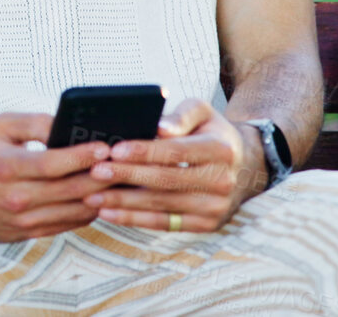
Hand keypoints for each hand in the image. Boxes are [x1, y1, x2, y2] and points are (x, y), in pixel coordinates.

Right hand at [0, 112, 112, 240]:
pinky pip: (64, 226)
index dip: (82, 155)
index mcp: (7, 167)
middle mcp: (15, 197)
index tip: (104, 147)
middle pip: (70, 189)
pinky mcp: (25, 233)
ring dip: (98, 197)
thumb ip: (33, 123)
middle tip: (122, 165)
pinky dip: (85, 213)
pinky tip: (97, 200)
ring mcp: (21, 219)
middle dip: (101, 176)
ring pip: (72, 211)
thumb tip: (65, 125)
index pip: (53, 163)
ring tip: (117, 183)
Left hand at [82, 98, 268, 232]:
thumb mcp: (203, 112)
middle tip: (95, 172)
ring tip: (92, 196)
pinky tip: (108, 214)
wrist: (245, 166)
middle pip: (165, 180)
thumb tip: (159, 128)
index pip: (176, 152)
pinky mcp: (206, 225)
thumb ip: (180, 116)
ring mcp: (215, 207)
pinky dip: (133, 219)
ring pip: (161, 205)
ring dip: (123, 203)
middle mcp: (221, 181)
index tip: (115, 150)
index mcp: (220, 149)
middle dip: (127, 177)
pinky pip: (164, 224)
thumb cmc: (212, 133)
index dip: (144, 152)